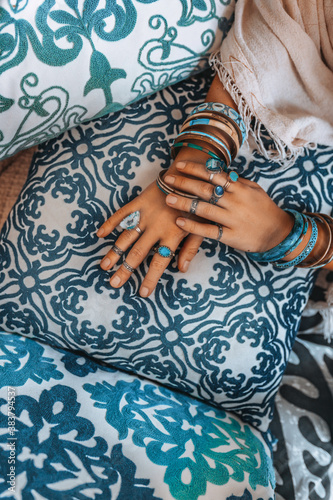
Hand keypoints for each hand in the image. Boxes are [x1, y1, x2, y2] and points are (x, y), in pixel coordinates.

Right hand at [97, 178, 203, 296]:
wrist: (190, 175)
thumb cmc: (198, 204)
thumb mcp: (201, 227)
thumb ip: (190, 248)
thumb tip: (182, 270)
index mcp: (172, 235)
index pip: (159, 262)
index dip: (151, 278)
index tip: (142, 293)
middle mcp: (156, 227)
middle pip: (138, 253)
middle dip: (125, 270)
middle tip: (114, 284)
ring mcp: (146, 214)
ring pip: (126, 237)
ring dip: (114, 252)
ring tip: (104, 266)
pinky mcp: (139, 202)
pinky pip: (122, 214)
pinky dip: (110, 223)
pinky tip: (100, 234)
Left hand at [164, 161, 293, 253]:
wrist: (278, 233)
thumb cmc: (264, 210)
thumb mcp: (254, 190)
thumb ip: (236, 181)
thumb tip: (218, 171)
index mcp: (240, 188)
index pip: (213, 174)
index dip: (195, 169)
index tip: (179, 166)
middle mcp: (235, 202)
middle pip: (205, 189)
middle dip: (184, 183)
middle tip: (168, 179)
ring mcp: (232, 219)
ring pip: (204, 209)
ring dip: (184, 203)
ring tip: (168, 199)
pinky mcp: (230, 236)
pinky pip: (209, 231)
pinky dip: (193, 226)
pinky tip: (179, 222)